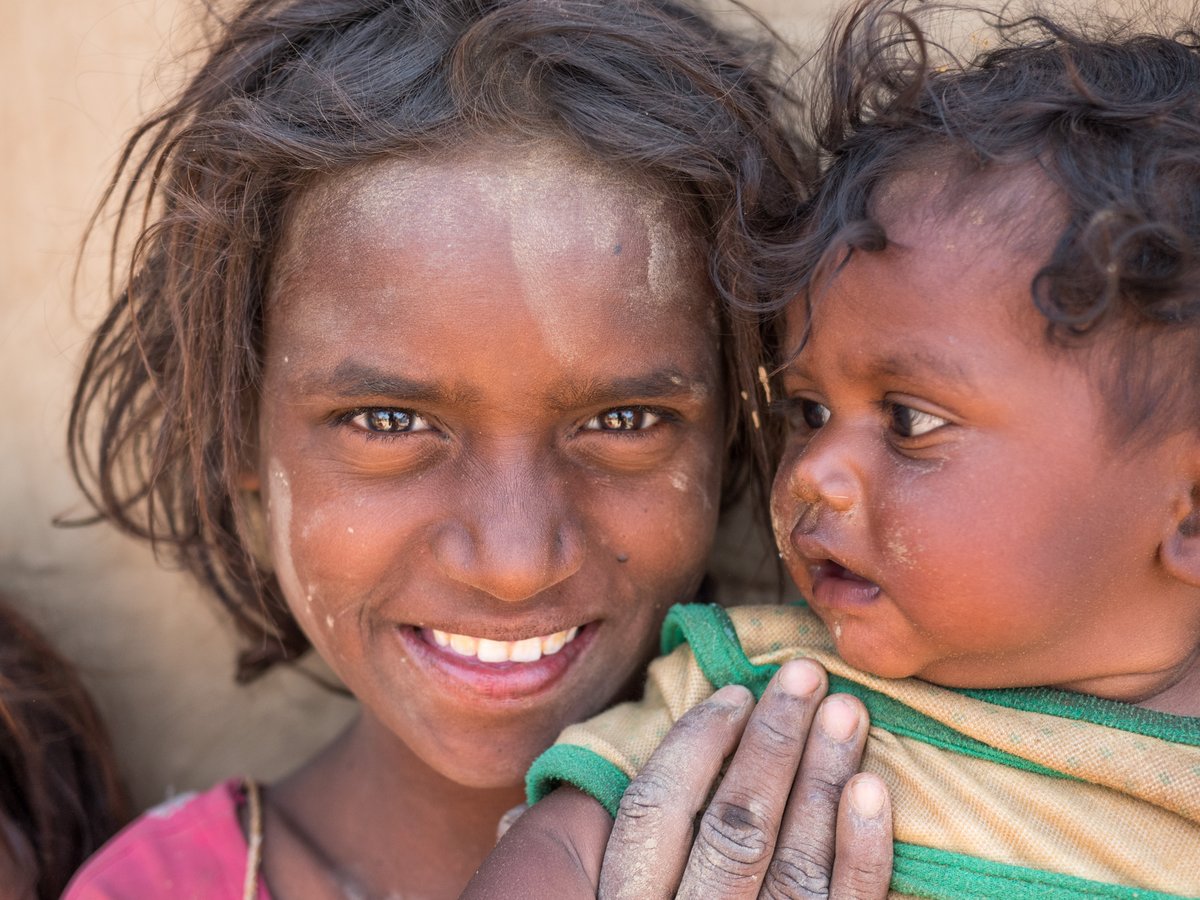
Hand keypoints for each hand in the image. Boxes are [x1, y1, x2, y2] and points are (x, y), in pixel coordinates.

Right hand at [599, 659, 890, 898]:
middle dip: (773, 742)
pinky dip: (864, 853)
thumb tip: (525, 814)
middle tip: (805, 677)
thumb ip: (572, 864)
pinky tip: (874, 791)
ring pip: (795, 865)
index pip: (655, 813)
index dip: (695, 745)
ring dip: (824, 779)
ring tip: (847, 712)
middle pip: (735, 828)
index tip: (734, 694)